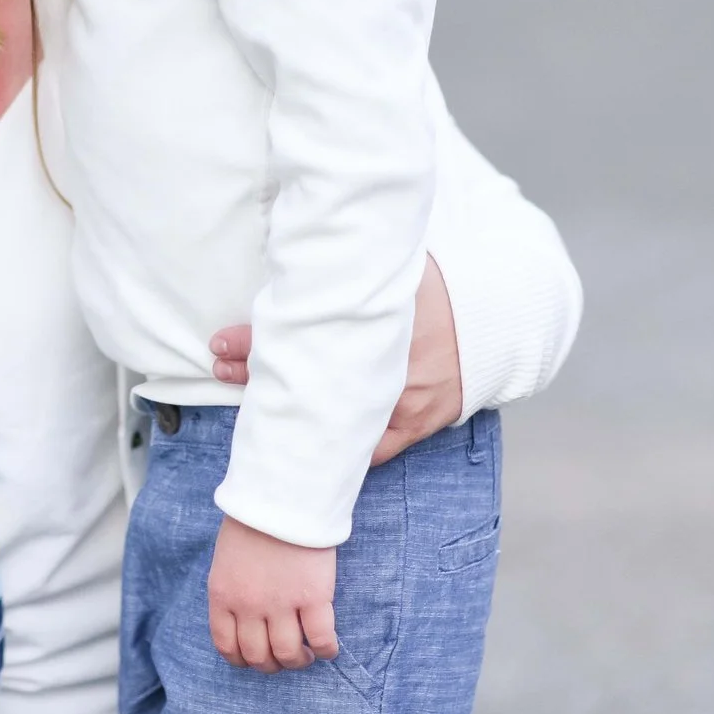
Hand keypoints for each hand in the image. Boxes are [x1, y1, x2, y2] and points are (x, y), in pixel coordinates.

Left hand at [206, 515, 339, 672]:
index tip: (254, 659)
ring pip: (287, 654)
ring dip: (298, 660)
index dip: (242, 660)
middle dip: (271, 665)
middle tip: (284, 657)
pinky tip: (328, 648)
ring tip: (306, 654)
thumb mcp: (227, 558)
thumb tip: (243, 619)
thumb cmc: (255, 519)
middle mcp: (248, 605)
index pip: (226, 645)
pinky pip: (320, 639)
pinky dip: (326, 650)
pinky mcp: (313, 596)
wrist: (282, 494)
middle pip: (257, 656)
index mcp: (223, 594)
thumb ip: (233, 590)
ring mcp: (281, 603)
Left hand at [208, 253, 462, 464]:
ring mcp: (401, 395)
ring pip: (327, 414)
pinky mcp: (416, 422)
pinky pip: (367, 449)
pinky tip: (301, 447)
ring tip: (252, 407)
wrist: (495, 318)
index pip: (298, 331)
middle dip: (255, 372)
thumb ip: (343, 272)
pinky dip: (335, 449)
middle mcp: (385, 356)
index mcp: (374, 315)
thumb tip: (291, 263)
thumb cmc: (437, 288)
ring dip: (287, 411)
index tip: (218, 342)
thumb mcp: (389, 269)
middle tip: (221, 366)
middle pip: (304, 372)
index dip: (251, 339)